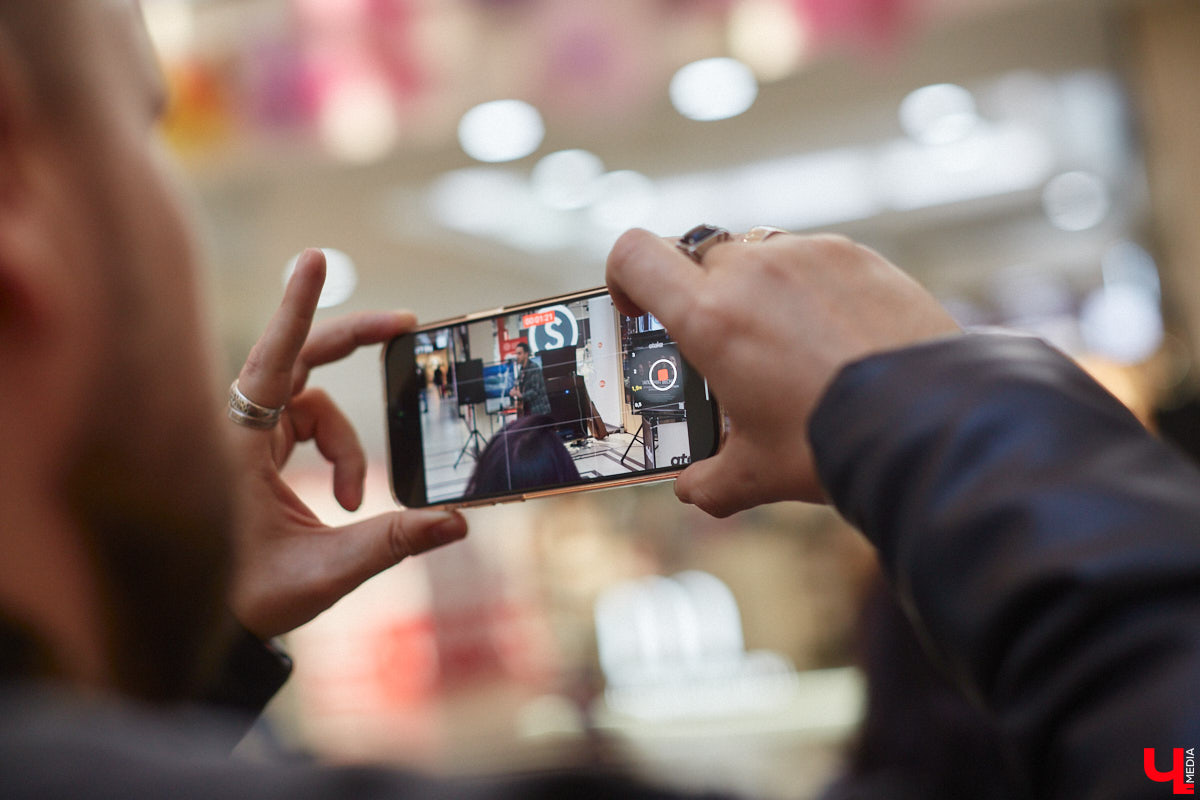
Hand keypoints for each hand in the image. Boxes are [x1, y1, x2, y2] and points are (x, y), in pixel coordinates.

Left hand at [228, 249, 466, 638]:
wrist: (213, 622)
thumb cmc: (249, 596)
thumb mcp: (325, 571)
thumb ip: (392, 543)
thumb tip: (455, 522)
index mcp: (238, 447)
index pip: (273, 363)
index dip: (297, 309)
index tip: (315, 259)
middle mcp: (239, 430)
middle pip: (302, 361)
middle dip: (354, 340)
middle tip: (405, 324)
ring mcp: (249, 437)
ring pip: (315, 407)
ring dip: (348, 446)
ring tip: (350, 505)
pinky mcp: (260, 449)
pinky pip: (309, 425)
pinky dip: (338, 453)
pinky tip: (343, 500)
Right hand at [606, 229, 958, 516]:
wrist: (930, 420)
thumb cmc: (833, 442)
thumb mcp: (759, 473)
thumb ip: (710, 481)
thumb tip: (693, 490)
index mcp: (710, 317)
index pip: (634, 255)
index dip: (624, 275)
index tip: (638, 308)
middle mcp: (751, 271)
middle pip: (697, 258)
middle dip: (699, 296)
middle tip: (722, 345)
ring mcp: (806, 255)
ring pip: (755, 253)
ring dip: (754, 288)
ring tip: (784, 344)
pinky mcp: (854, 254)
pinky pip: (810, 257)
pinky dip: (807, 287)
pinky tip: (833, 335)